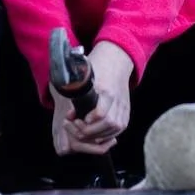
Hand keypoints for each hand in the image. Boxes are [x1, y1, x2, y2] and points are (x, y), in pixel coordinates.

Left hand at [54, 40, 132, 155]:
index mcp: (106, 90)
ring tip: (82, 131)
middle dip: (90, 131)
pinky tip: (95, 134)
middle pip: (108, 124)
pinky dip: (107, 135)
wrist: (116, 60)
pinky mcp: (126, 111)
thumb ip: (75, 91)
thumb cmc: (96, 67)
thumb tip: (68, 114)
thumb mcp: (83, 75)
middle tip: (75, 127)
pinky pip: (119, 129)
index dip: (87, 121)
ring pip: (114, 129)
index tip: (75, 119)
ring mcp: (123, 106)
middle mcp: (117, 100)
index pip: (100, 113)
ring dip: (97, 135)